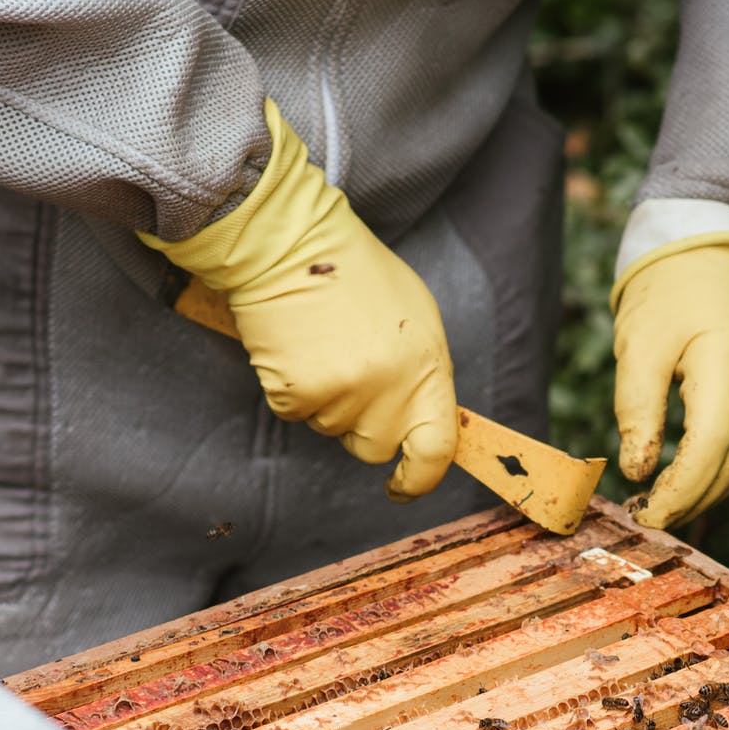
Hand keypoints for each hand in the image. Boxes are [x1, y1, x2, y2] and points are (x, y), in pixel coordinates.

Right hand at [142, 99, 456, 500]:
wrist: (291, 243)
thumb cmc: (354, 274)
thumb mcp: (414, 318)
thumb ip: (422, 374)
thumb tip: (422, 423)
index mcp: (427, 367)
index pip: (437, 449)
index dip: (420, 478)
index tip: (403, 486)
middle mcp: (390, 387)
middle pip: (375, 446)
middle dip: (361, 424)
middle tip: (348, 371)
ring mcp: (344, 393)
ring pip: (331, 429)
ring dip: (325, 400)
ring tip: (323, 345)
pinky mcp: (299, 392)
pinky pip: (295, 414)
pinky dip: (292, 389)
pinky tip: (297, 347)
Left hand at [610, 234, 728, 529]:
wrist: (717, 251)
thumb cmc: (670, 291)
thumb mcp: (640, 344)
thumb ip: (638, 408)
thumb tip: (637, 470)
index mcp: (728, 366)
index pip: (709, 449)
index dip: (679, 492)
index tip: (644, 514)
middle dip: (689, 501)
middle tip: (644, 517)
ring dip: (707, 493)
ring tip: (662, 506)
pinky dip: (722, 472)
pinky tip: (690, 481)